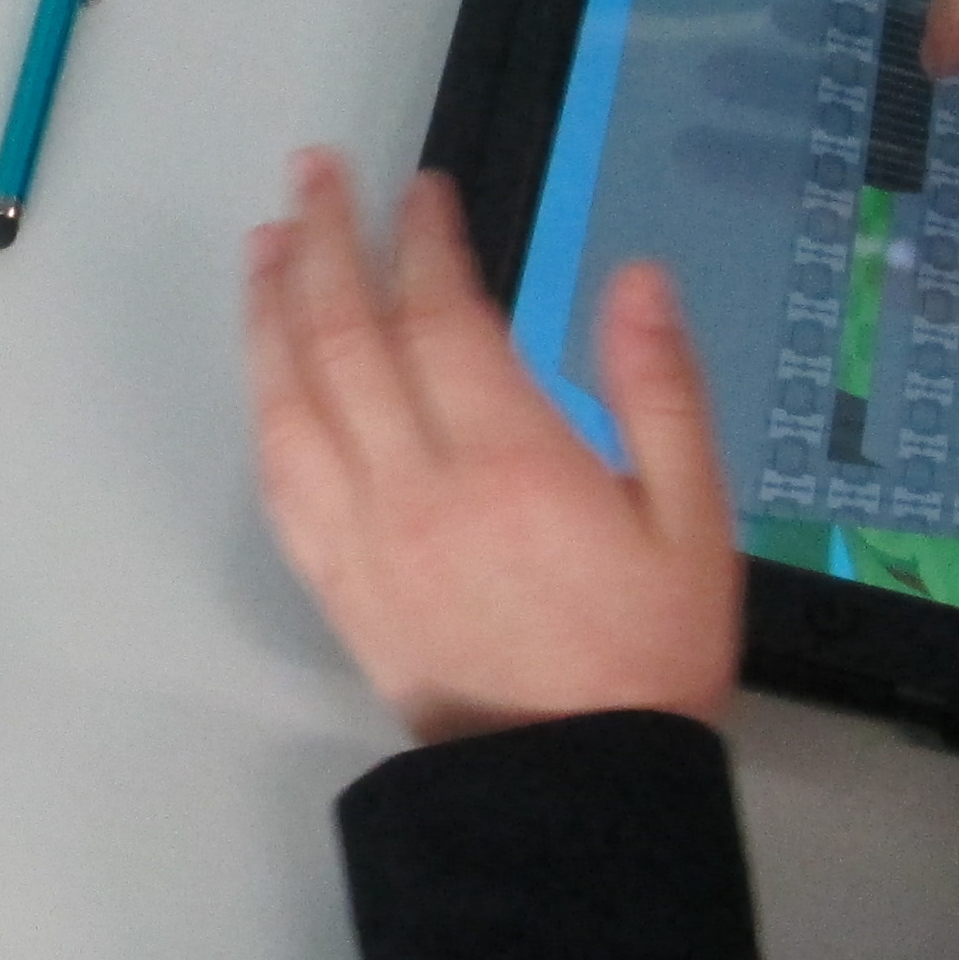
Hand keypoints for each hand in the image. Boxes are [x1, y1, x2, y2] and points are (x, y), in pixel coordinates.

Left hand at [244, 156, 737, 749]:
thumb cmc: (645, 654)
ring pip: (292, 397)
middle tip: (315, 170)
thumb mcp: (696, 520)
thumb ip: (664, 391)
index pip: (444, 318)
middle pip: (347, 337)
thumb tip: (638, 278)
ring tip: (269, 240)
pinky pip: (277, 476)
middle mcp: (420, 490)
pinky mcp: (333, 581)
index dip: (423, 241)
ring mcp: (363, 536)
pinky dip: (262, 403)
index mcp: (515, 464)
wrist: (573, 789)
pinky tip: (262, 362)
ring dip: (271, 308)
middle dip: (325, 240)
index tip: (420, 187)